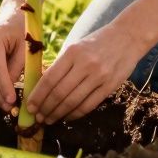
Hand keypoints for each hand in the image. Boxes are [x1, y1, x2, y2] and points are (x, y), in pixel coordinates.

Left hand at [26, 22, 143, 122]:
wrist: (127, 37)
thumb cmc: (96, 42)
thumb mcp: (76, 47)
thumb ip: (61, 65)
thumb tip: (42, 87)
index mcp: (72, 52)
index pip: (49, 78)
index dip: (37, 95)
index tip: (29, 106)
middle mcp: (85, 64)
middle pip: (59, 93)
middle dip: (45, 108)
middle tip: (37, 117)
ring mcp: (99, 76)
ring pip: (73, 102)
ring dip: (58, 114)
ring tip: (49, 120)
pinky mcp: (110, 86)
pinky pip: (88, 105)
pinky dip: (75, 114)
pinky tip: (67, 117)